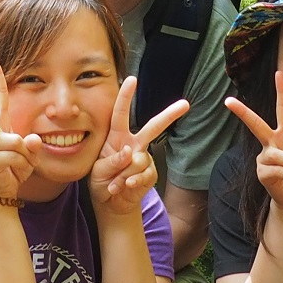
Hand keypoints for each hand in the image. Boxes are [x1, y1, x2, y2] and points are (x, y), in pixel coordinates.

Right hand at [0, 53, 43, 199]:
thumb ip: (33, 146)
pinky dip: (20, 167)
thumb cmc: (13, 169)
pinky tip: (11, 173)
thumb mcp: (29, 156)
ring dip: (25, 159)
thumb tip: (33, 140)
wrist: (0, 194)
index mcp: (0, 125)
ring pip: (16, 143)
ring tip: (17, 167)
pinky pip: (14, 158)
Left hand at [90, 77, 188, 215]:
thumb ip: (112, 161)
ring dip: (123, 175)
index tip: (132, 79)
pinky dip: (131, 183)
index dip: (126, 96)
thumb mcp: (98, 170)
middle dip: (169, 115)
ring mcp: (144, 158)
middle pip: (153, 127)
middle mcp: (135, 144)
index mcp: (118, 137)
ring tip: (115, 183)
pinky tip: (125, 188)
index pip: (120, 113)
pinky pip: (144, 175)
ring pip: (139, 160)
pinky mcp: (151, 174)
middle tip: (185, 104)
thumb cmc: (102, 180)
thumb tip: (130, 153)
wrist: (111, 203)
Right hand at [225, 72, 282, 214]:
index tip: (279, 73)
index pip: (282, 109)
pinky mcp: (262, 172)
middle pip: (255, 124)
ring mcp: (265, 157)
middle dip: (242, 112)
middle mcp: (271, 142)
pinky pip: (278, 170)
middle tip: (228, 101)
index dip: (282, 91)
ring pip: (277, 155)